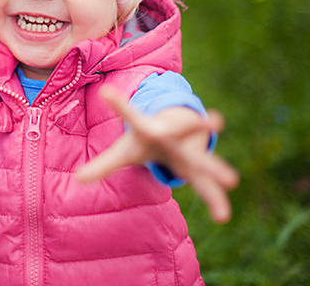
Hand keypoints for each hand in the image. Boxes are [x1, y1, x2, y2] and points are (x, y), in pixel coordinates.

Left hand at [75, 86, 239, 223]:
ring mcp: (189, 151)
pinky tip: (222, 217)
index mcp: (149, 128)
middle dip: (191, 126)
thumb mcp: (122, 152)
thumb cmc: (145, 142)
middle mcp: (172, 136)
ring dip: (215, 168)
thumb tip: (78, 179)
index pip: (131, 116)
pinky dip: (214, 201)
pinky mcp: (198, 166)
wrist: (175, 134)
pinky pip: (207, 186)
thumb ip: (102, 165)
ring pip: (202, 160)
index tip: (105, 91)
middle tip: (211, 119)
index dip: (118, 104)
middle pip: (179, 131)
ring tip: (232, 180)